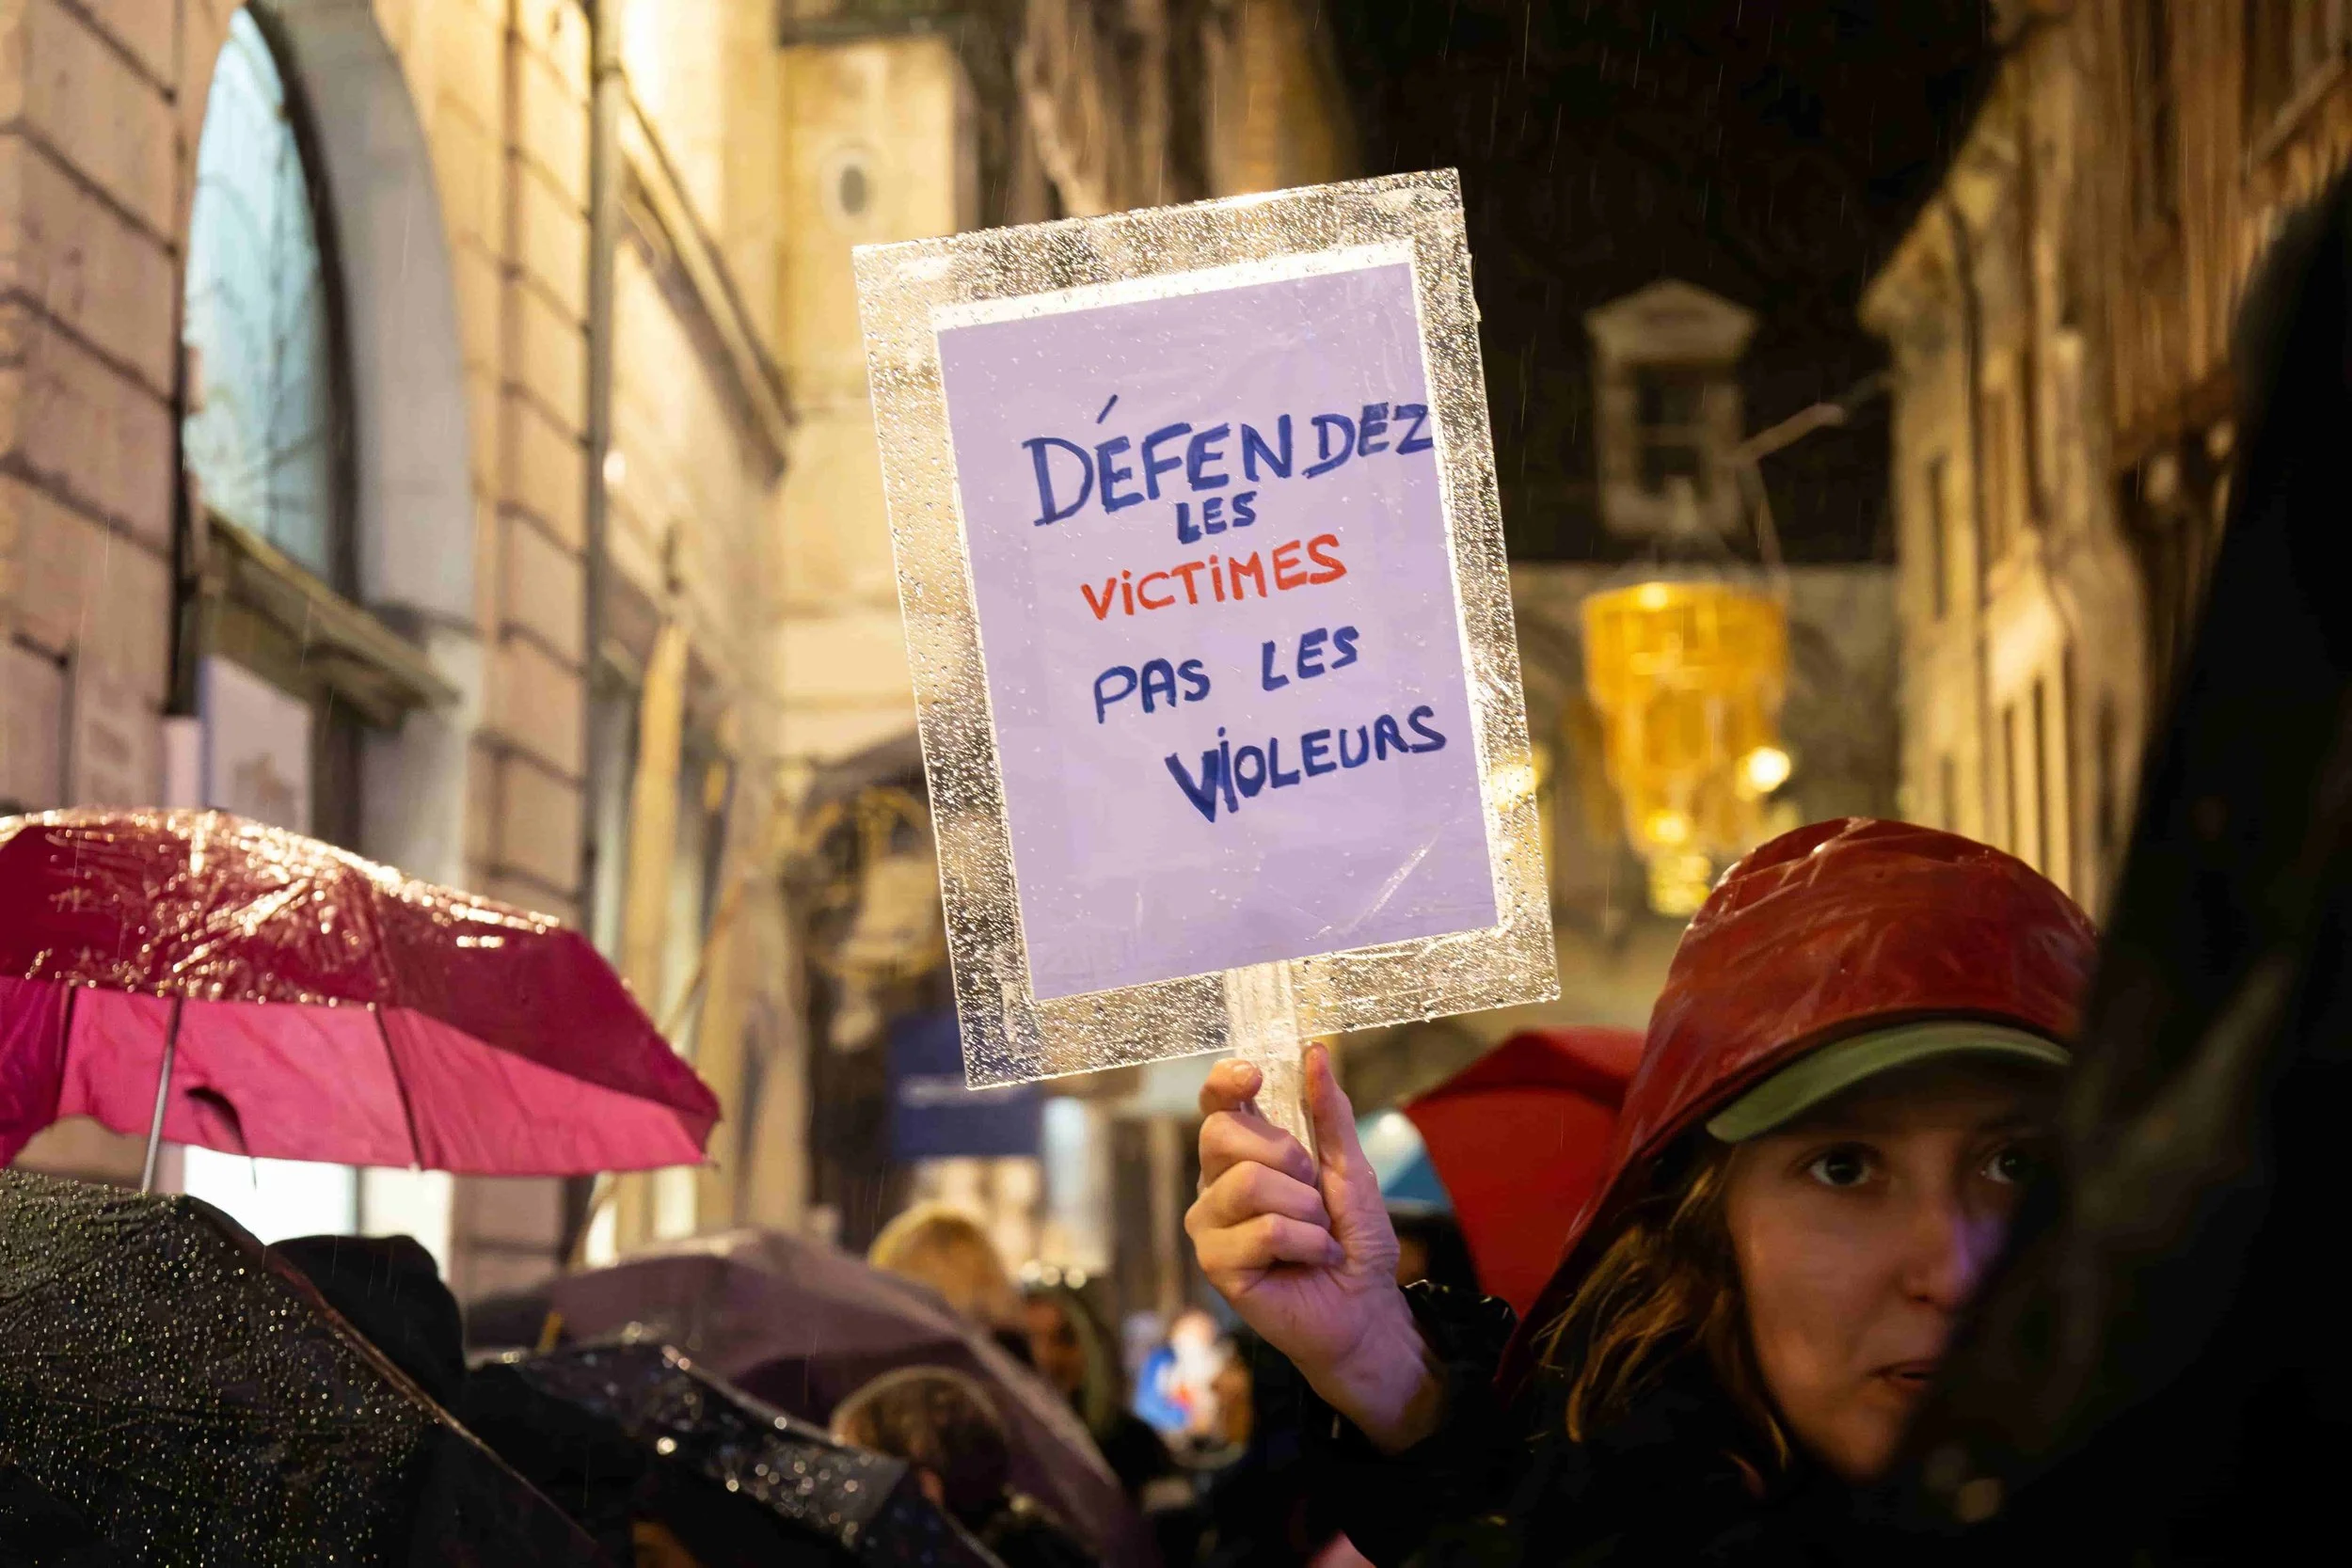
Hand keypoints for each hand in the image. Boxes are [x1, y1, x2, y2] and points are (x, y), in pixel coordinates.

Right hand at [1184, 1044, 1444, 1450]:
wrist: (1366, 1308)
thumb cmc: (1355, 1239)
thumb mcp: (1352, 1167)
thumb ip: (1330, 1113)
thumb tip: (1314, 1051)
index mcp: (1245, 1153)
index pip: (1216, 1103)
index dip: (1225, 1081)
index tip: (1254, 1074)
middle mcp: (1217, 1182)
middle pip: (1221, 1133)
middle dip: (1286, 1155)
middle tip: (1314, 1189)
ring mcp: (1211, 1223)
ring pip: (1248, 1184)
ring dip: (1306, 1209)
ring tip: (1318, 1233)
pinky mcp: (1216, 1264)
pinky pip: (1264, 1231)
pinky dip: (1306, 1243)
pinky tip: (1313, 1259)